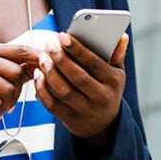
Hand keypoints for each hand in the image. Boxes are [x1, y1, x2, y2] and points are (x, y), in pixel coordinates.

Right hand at [0, 43, 40, 136]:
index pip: (20, 50)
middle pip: (17, 73)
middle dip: (15, 92)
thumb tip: (44, 62)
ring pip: (8, 90)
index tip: (51, 57)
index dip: (37, 55)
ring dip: (4, 105)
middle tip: (2, 99)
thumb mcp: (2, 78)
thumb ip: (20, 70)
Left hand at [35, 32, 127, 147]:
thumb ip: (117, 54)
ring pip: (64, 91)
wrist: (103, 124)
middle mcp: (101, 97)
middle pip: (77, 76)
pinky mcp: (70, 118)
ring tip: (42, 57)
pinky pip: (52, 104)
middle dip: (60, 58)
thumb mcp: (117, 73)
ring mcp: (85, 110)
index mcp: (113, 82)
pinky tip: (38, 75)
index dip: (77, 49)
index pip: (94, 63)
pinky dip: (42, 89)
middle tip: (49, 44)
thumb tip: (122, 36)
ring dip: (50, 72)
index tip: (63, 36)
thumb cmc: (108, 91)